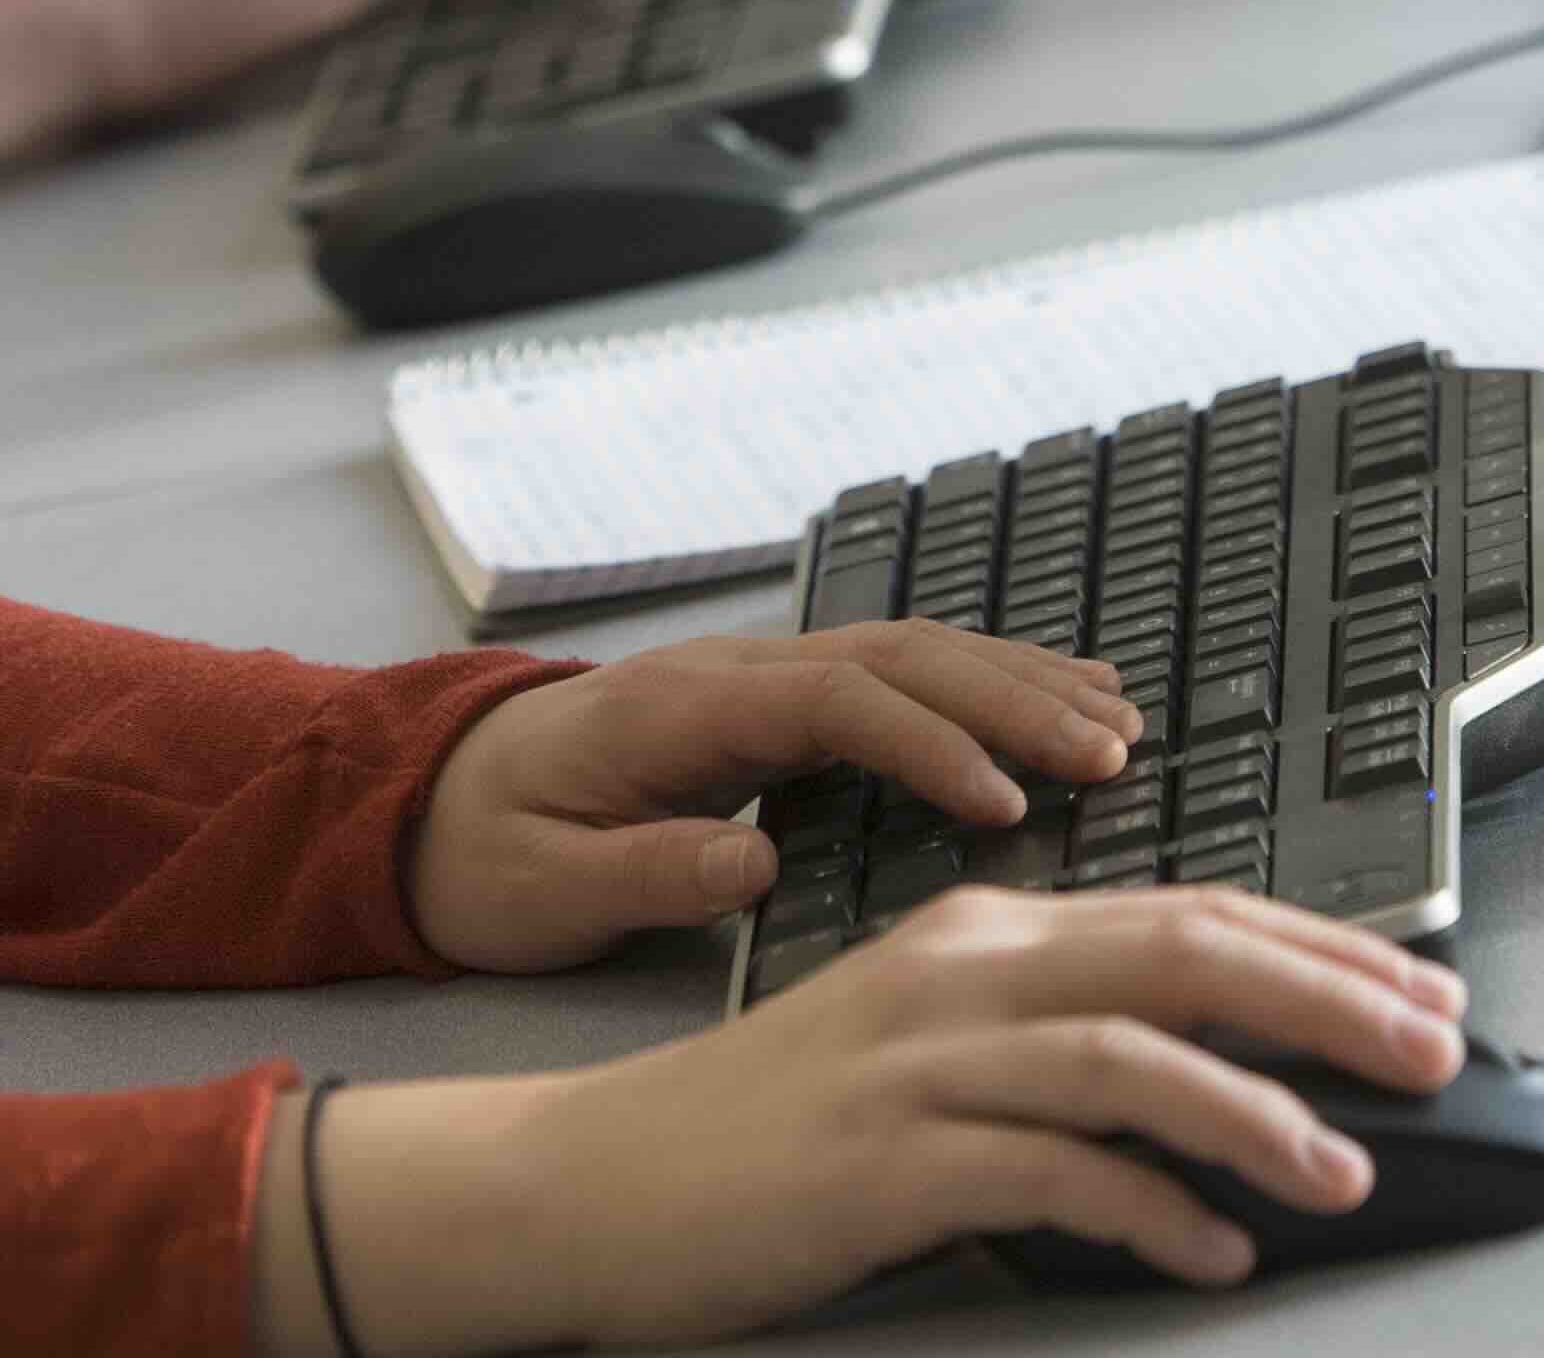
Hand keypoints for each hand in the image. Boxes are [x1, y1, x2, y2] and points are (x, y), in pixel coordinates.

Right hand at [269, 892, 1473, 1348]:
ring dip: (1254, 1114)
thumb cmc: (767, 1134)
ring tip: (1340, 1175)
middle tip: (1436, 1049)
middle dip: (1328, 997)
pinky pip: (1047, 1175)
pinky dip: (1146, 1209)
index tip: (1422, 993)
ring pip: (1126, 1056)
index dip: (1320, 948)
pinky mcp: (882, 1159)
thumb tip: (1209, 1077)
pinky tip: (1209, 1251)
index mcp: (979, 934)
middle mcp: (958, 974)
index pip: (1185, 911)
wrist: (592, 1181)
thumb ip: (1050, 1041)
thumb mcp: (923, 1051)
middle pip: (1180, 951)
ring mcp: (916, 1063)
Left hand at [405, 623, 1142, 971]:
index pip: (834, 702)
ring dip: (1019, 682)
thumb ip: (643, 874)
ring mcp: (759, 678)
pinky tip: (1056, 701)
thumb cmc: (484, 855)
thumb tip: (748, 860)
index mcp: (680, 708)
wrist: (425, 806)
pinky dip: (988, 685)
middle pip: (899, 656)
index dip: (928, 746)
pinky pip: (903, 677)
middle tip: (1110, 755)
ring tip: (1117, 725)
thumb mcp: (540, 889)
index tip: (1004, 803)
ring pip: (914, 653)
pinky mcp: (778, 704)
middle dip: (1011, 699)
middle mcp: (733, 672)